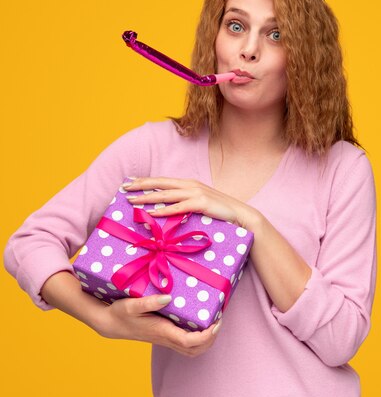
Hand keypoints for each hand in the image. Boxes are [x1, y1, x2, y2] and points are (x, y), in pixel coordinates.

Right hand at [95, 294, 221, 356]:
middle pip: (194, 350)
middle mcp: (165, 339)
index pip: (189, 341)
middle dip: (210, 340)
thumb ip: (149, 302)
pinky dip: (198, 338)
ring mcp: (165, 339)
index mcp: (161, 332)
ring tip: (213, 323)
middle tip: (219, 321)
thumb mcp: (131, 304)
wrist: (110, 324)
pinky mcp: (164, 336)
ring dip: (206, 341)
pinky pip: (185, 343)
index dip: (206, 336)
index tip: (216, 323)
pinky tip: (200, 322)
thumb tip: (167, 297)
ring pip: (191, 349)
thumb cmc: (120, 313)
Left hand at [122, 176, 259, 228]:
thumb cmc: (218, 212)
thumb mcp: (199, 204)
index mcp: (188, 184)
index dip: (145, 181)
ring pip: (166, 195)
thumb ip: (184, 203)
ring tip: (132, 201)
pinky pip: (178, 207)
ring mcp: (196, 193)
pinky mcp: (201, 203)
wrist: (240, 216)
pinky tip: (152, 213)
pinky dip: (164, 210)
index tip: (129, 183)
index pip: (162, 180)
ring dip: (147, 198)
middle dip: (141, 185)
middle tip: (124, 189)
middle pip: (160, 184)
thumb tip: (166, 209)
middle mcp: (190, 185)